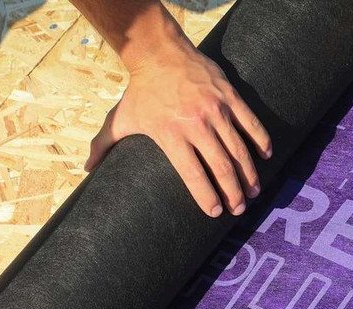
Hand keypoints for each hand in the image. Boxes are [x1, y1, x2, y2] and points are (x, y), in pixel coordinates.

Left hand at [84, 39, 271, 217]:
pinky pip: (250, 122)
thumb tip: (86, 170)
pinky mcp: (229, 96)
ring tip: (253, 192)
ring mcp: (215, 109)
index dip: (206, 197)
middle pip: (221, 167)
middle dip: (233, 192)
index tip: (216, 212)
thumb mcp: (120, 119)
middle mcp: (196, 124)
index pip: (193, 174)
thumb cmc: (139, 91)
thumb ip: (103, 146)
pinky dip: (261, 140)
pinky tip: (266, 156)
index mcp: (171, 135)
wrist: (159, 52)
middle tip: (238, 209)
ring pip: (238, 148)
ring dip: (249, 174)